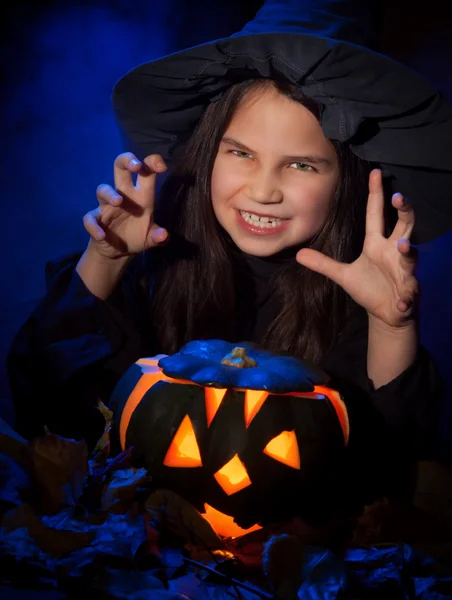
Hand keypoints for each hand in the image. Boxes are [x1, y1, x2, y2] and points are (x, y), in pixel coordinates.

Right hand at [83, 152, 168, 259]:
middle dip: (126, 161)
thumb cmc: (136, 237)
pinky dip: (94, 226)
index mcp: (140, 196)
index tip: (162, 167)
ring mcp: (107, 206)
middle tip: (135, 165)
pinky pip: (91, 218)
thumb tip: (163, 235)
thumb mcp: (150, 238)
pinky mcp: (96, 219)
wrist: (118, 252)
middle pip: (121, 169)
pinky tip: (102, 236)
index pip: (145, 173)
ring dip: (109, 194)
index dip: (152, 164)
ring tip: (118, 202)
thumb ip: (158, 236)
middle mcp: (123, 196)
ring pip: (103, 190)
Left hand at [296, 169, 418, 328]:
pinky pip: (409, 292)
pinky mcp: (409, 291)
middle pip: (404, 225)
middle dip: (405, 211)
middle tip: (399, 198)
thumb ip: (323, 263)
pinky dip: (405, 298)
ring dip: (408, 251)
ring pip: (410, 256)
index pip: (376, 214)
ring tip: (403, 246)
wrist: (386, 313)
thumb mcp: (343, 275)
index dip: (376, 194)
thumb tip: (298, 254)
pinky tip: (401, 302)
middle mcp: (393, 251)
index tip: (375, 173)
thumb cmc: (369, 288)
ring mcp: (404, 270)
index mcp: (376, 244)